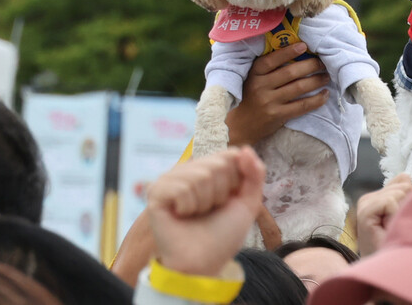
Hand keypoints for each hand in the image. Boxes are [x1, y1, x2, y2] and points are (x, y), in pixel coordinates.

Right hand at [147, 147, 264, 275]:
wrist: (203, 263)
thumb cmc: (223, 235)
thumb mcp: (248, 202)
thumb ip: (255, 173)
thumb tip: (245, 149)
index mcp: (208, 168)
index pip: (231, 155)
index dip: (236, 181)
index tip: (228, 200)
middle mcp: (188, 170)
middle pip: (218, 164)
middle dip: (222, 193)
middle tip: (210, 211)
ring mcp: (171, 179)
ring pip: (201, 175)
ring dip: (206, 202)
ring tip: (196, 214)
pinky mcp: (156, 192)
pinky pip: (183, 188)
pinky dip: (189, 207)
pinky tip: (182, 216)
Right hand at [226, 43, 330, 146]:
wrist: (240, 126)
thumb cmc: (250, 97)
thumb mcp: (253, 79)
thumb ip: (269, 68)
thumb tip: (296, 52)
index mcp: (254, 74)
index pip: (272, 60)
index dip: (288, 52)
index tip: (304, 46)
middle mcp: (260, 86)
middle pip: (290, 73)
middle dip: (310, 65)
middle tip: (323, 62)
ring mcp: (269, 102)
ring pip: (299, 88)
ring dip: (317, 80)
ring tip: (327, 76)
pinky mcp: (277, 116)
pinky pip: (302, 106)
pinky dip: (316, 100)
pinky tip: (325, 94)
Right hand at [356, 173, 411, 255]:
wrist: (389, 268)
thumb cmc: (400, 244)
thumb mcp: (409, 214)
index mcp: (378, 196)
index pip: (403, 180)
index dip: (411, 197)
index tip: (404, 218)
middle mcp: (368, 198)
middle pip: (403, 185)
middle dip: (407, 205)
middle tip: (399, 226)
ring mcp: (364, 204)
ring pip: (398, 192)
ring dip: (402, 212)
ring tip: (394, 229)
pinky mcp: (364, 213)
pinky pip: (389, 201)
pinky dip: (394, 215)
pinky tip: (389, 228)